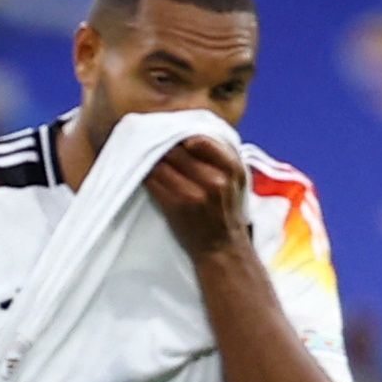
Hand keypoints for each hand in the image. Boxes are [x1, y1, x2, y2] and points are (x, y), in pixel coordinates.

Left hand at [145, 134, 249, 259]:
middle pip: (178, 150)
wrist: (221, 247)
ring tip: (146, 155)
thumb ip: (222, 156)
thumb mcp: (238, 179)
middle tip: (153, 142)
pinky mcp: (174, 207)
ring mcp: (193, 194)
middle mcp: (214, 180)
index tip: (175, 136)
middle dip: (164, 146)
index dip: (183, 136)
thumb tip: (193, 133)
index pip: (201, 140)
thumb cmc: (228, 210)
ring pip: (162, 164)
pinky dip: (146, 174)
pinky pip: (152, 182)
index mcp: (232, 169)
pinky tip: (143, 172)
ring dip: (152, 159)